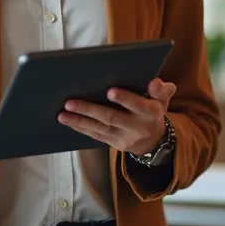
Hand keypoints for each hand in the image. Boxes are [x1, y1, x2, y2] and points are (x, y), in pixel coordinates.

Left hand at [59, 78, 176, 155]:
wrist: (154, 141)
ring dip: (79, 121)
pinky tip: (68, 121)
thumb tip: (155, 82)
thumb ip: (161, 89)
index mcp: (150, 112)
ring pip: (100, 128)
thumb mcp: (163, 99)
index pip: (138, 105)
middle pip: (112, 117)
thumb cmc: (154, 109)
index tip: (110, 91)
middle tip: (70, 102)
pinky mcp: (114, 144)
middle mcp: (137, 127)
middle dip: (90, 110)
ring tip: (62, 114)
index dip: (125, 99)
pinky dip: (81, 128)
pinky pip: (96, 135)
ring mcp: (124, 137)